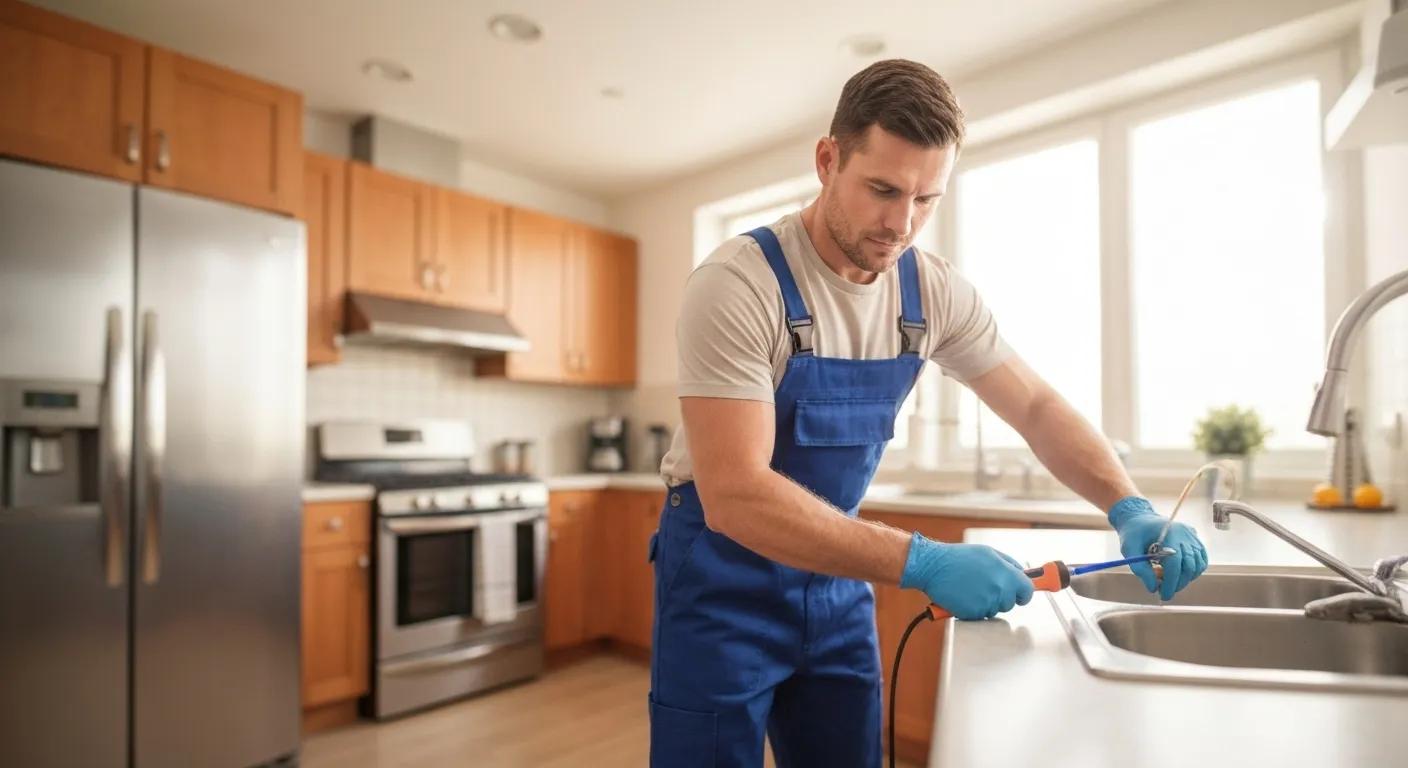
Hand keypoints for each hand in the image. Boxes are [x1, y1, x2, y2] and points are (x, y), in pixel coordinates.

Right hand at [899, 532, 1033, 619]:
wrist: (934, 566)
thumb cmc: (959, 558)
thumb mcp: (989, 553)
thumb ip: (1009, 564)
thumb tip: (1023, 574)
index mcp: (1006, 574)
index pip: (1027, 591)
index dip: (1023, 593)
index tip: (1020, 594)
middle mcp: (999, 590)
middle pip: (1010, 603)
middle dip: (1001, 597)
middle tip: (985, 585)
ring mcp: (986, 603)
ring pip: (994, 610)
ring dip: (986, 603)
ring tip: (971, 588)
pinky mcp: (973, 613)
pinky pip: (980, 615)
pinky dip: (973, 608)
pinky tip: (964, 595)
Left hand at [1108, 496, 1208, 600]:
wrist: (1140, 518)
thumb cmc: (1133, 533)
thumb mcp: (1130, 550)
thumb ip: (1140, 569)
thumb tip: (1154, 588)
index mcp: (1169, 534)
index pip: (1174, 564)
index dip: (1170, 582)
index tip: (1164, 595)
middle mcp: (1185, 534)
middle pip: (1189, 566)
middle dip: (1178, 584)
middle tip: (1166, 592)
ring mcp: (1192, 536)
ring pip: (1198, 565)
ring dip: (1186, 579)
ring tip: (1170, 582)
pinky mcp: (1194, 540)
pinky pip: (1201, 559)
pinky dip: (1193, 571)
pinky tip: (1180, 574)